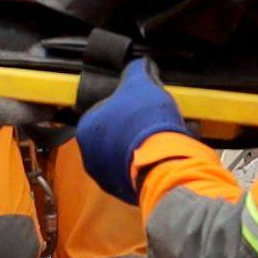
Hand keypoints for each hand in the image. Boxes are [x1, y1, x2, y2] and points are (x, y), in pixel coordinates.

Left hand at [67, 57, 191, 205]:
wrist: (164, 163)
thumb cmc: (145, 122)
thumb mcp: (140, 83)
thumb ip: (136, 70)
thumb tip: (138, 64)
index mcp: (87, 128)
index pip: (103, 109)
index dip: (126, 103)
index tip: (142, 102)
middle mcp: (91, 156)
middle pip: (117, 133)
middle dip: (137, 125)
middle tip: (156, 118)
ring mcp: (108, 177)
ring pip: (129, 153)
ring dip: (146, 144)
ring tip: (168, 134)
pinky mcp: (127, 192)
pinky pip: (140, 170)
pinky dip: (153, 161)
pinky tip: (170, 151)